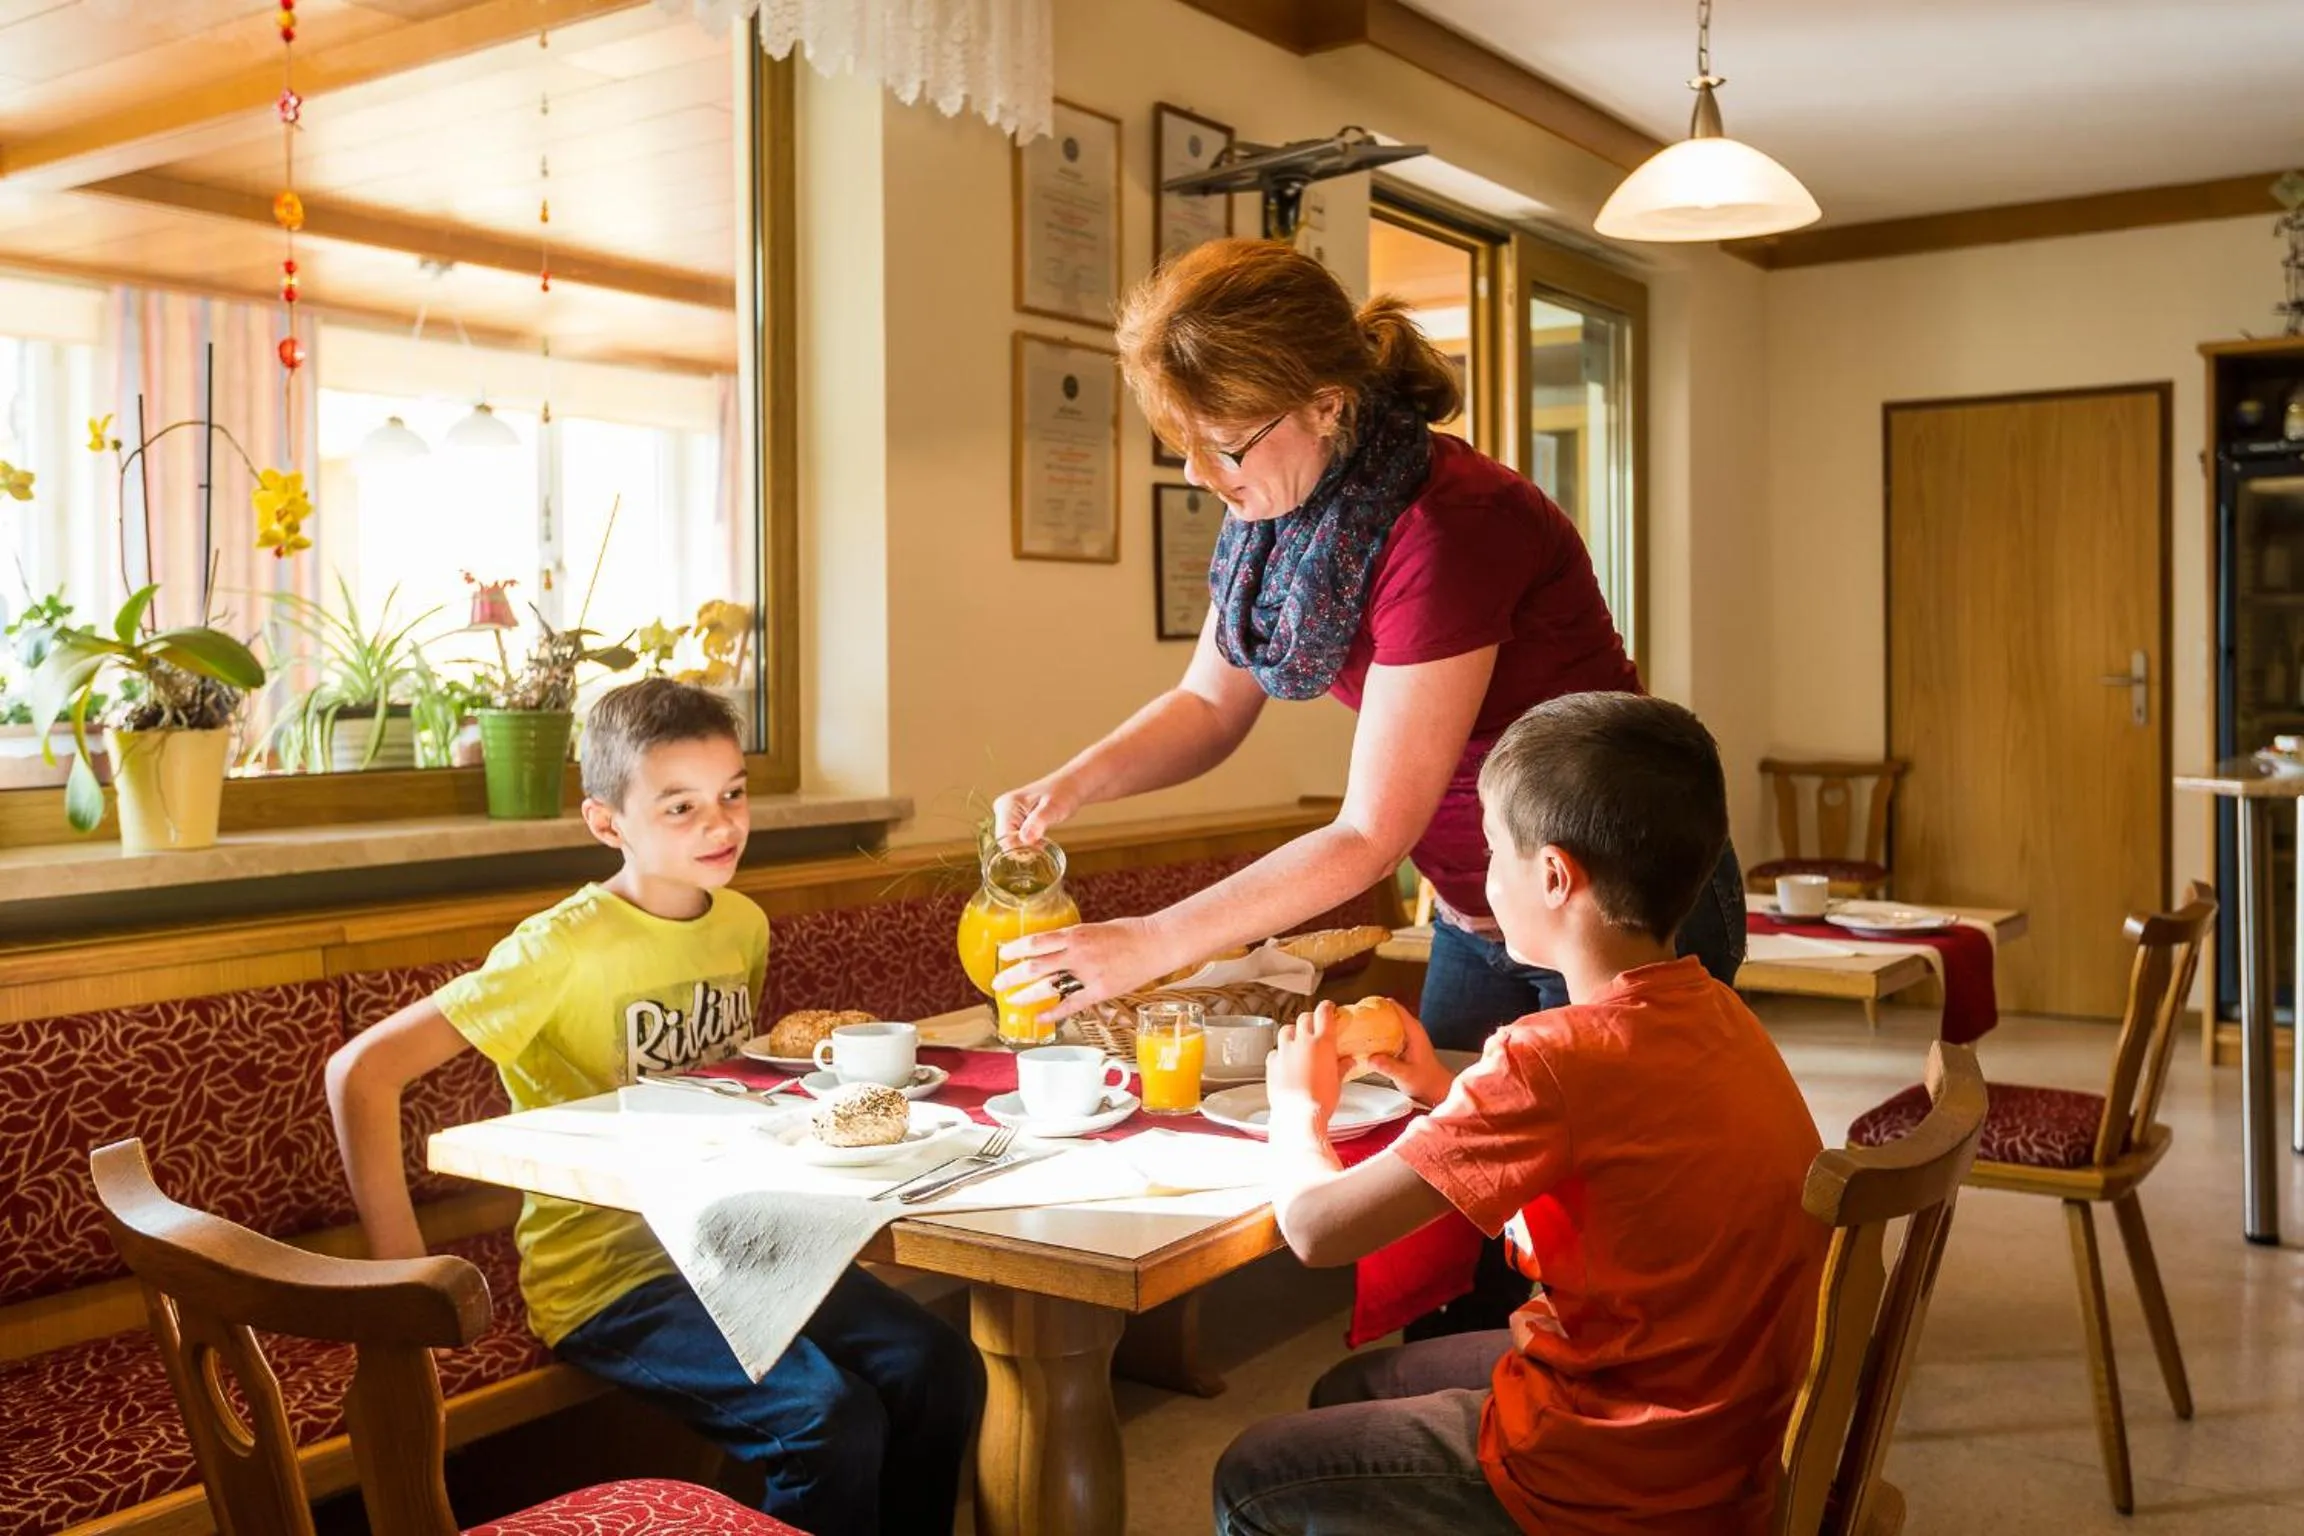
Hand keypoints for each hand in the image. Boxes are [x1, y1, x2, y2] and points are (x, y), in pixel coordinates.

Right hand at [992, 772, 1083, 847]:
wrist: (1071, 784)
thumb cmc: (1065, 792)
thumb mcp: (1054, 808)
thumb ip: (1039, 822)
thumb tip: (1025, 839)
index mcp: (1007, 806)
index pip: (1004, 840)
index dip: (1021, 848)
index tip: (1039, 845)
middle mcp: (1002, 809)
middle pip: (1005, 843)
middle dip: (1023, 847)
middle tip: (1043, 842)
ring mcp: (1006, 813)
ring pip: (1010, 842)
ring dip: (1026, 846)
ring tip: (1042, 837)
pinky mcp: (1013, 818)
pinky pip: (1015, 837)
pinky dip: (1027, 842)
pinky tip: (1039, 837)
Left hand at [992, 915, 1175, 1016]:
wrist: (1156, 943)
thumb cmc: (1128, 932)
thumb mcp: (1095, 929)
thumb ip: (1073, 940)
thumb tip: (1053, 948)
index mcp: (1076, 934)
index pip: (1036, 942)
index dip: (1015, 949)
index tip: (1002, 955)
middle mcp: (1078, 954)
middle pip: (1035, 966)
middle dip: (1012, 976)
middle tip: (997, 983)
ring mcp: (1088, 974)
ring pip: (1048, 986)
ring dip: (1027, 994)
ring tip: (1012, 1001)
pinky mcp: (1100, 991)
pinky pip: (1071, 1004)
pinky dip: (1053, 1011)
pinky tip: (1040, 1017)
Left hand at [1267, 1002, 1344, 1134]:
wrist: (1298, 1115)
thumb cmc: (1321, 1100)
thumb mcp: (1338, 1083)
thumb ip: (1342, 1067)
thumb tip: (1349, 1061)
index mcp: (1322, 1043)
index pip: (1323, 1013)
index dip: (1326, 1008)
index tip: (1328, 1008)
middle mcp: (1302, 1042)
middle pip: (1304, 1018)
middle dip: (1310, 1020)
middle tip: (1314, 1027)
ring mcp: (1285, 1051)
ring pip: (1286, 1030)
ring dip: (1293, 1033)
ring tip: (1298, 1042)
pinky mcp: (1272, 1063)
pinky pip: (1275, 1050)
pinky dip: (1280, 1052)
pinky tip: (1285, 1061)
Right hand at [1364, 1007, 1452, 1107]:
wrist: (1434, 1088)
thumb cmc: (1425, 1081)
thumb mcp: (1405, 1075)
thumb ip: (1388, 1066)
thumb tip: (1371, 1058)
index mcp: (1413, 1030)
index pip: (1394, 1007)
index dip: (1378, 1004)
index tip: (1362, 1007)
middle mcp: (1410, 1029)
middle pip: (1387, 1011)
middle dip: (1371, 1013)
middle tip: (1354, 1019)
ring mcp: (1406, 1035)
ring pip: (1386, 1021)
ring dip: (1372, 1024)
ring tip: (1355, 1028)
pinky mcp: (1402, 1042)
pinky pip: (1386, 1032)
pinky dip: (1376, 1034)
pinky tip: (1364, 1042)